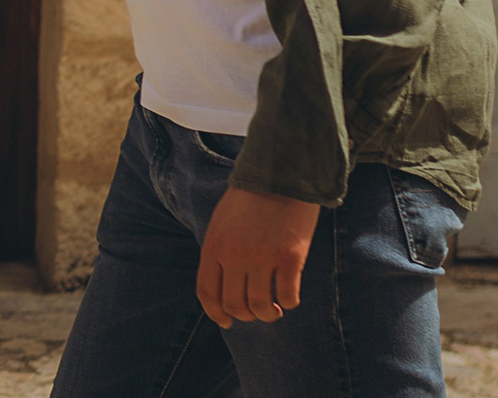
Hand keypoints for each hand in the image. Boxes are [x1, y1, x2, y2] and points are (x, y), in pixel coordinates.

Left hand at [198, 185, 317, 327]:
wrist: (280, 175)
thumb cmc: (250, 199)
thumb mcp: (221, 223)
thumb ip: (219, 252)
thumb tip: (223, 288)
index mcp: (214, 246)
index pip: (207, 292)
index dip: (216, 313)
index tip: (226, 322)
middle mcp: (235, 255)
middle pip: (234, 305)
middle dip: (245, 315)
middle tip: (256, 311)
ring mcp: (262, 258)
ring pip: (261, 306)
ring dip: (268, 314)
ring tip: (274, 309)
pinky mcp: (290, 257)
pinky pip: (288, 296)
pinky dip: (288, 303)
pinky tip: (289, 297)